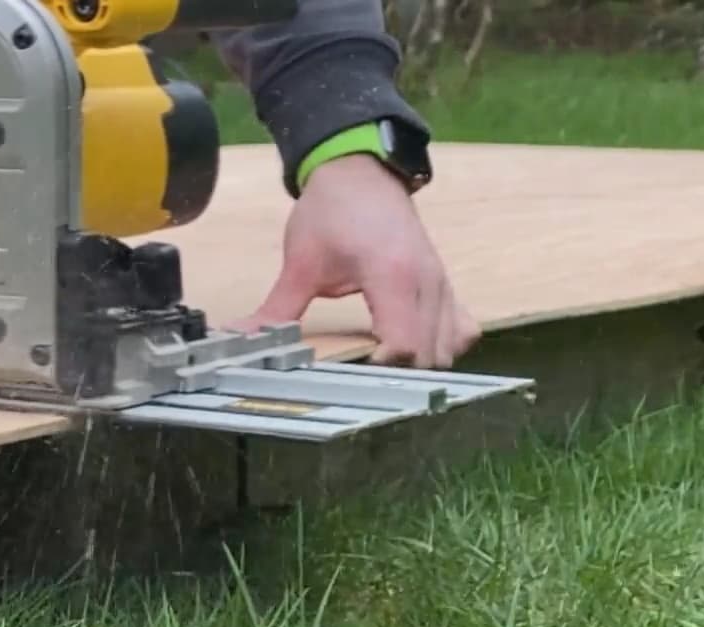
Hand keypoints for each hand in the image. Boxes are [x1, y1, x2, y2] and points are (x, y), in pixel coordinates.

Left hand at [231, 154, 478, 368]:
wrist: (361, 171)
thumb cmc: (332, 211)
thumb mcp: (300, 263)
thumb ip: (277, 310)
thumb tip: (243, 341)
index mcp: (392, 276)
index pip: (406, 346)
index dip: (381, 371)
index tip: (351, 378)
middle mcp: (427, 282)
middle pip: (430, 356)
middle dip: (398, 376)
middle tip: (359, 379)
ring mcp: (442, 283)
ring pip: (450, 346)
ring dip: (419, 365)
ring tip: (379, 367)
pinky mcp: (446, 284)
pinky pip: (461, 328)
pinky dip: (440, 346)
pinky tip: (408, 349)